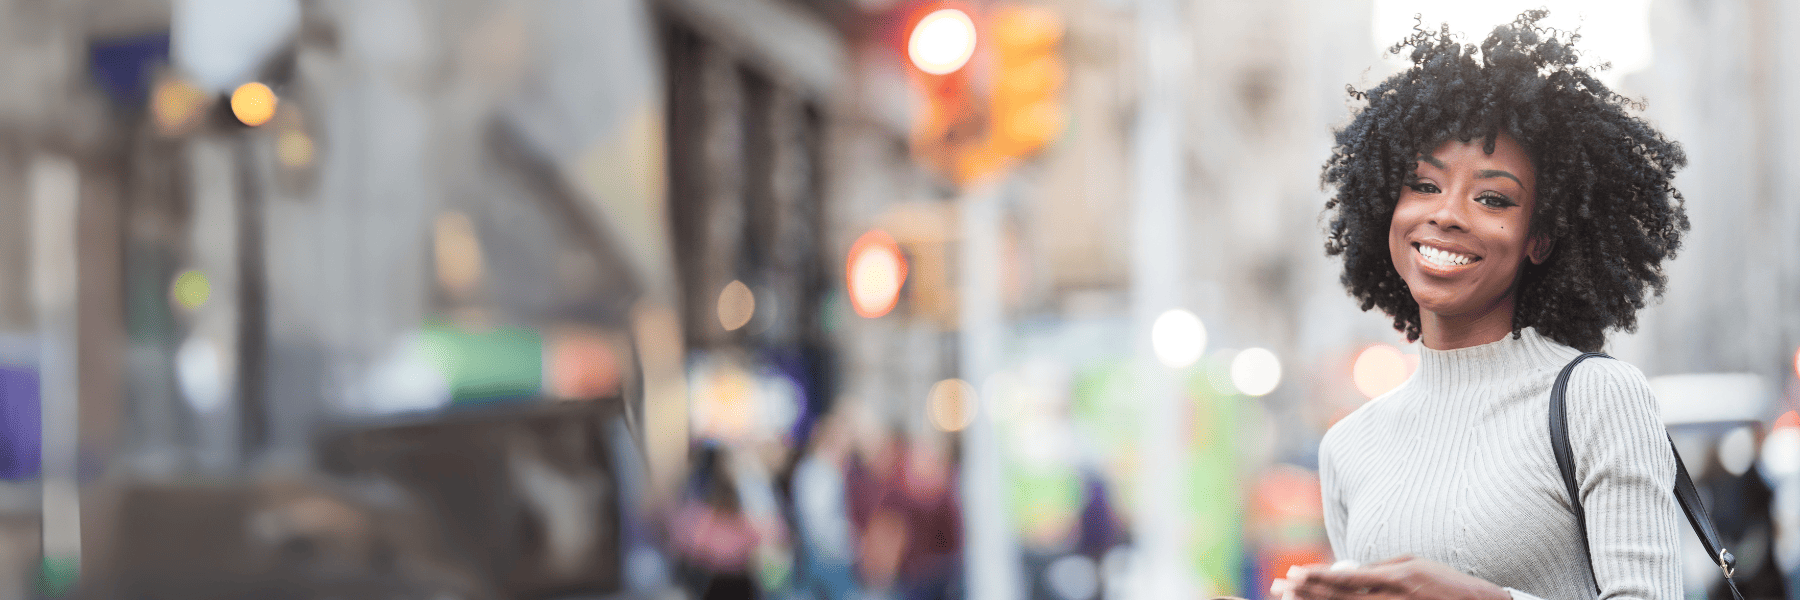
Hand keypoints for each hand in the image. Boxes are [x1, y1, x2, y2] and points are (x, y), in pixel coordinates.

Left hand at [1280, 555, 1510, 599]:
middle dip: (1305, 593)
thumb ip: (1377, 568)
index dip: (1316, 576)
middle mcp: (1392, 599)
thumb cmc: (1443, 582)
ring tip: (1290, 599)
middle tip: (1278, 587)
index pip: (1346, 578)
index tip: (1292, 573)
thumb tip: (1344, 569)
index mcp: (1396, 578)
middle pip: (1339, 599)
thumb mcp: (1411, 565)